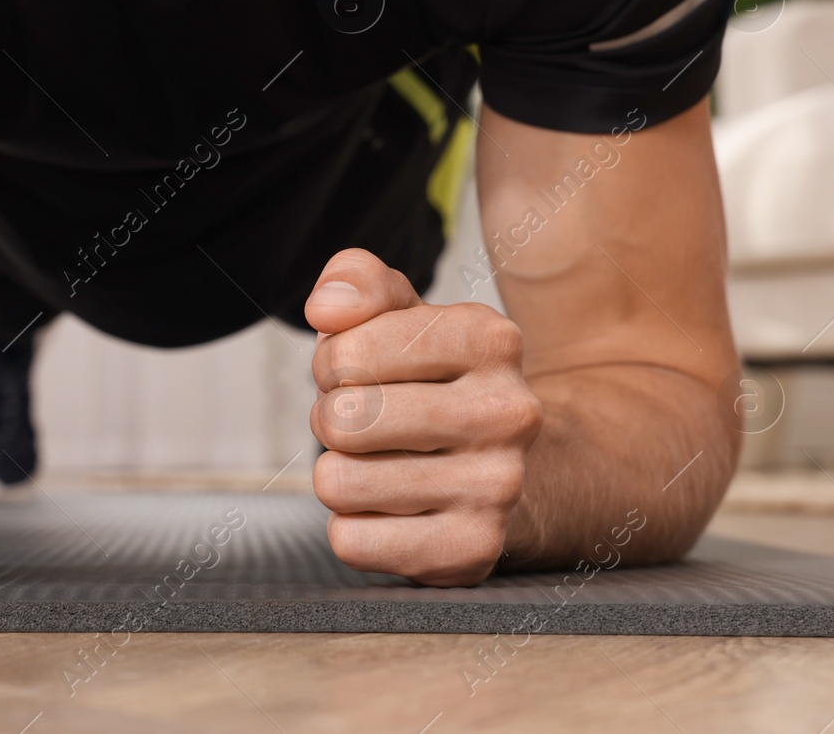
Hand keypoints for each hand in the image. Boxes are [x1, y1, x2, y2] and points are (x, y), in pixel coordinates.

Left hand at [305, 249, 541, 585]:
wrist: (505, 467)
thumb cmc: (430, 381)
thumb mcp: (401, 314)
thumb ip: (357, 283)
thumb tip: (325, 307)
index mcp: (490, 338)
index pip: (346, 353)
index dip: (332, 364)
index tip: (360, 372)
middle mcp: (508, 412)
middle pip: (342, 419)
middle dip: (332, 419)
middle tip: (366, 422)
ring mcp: (498, 487)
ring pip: (338, 484)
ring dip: (339, 474)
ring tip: (381, 464)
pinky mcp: (472, 551)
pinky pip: (351, 542)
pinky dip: (353, 527)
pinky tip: (393, 510)